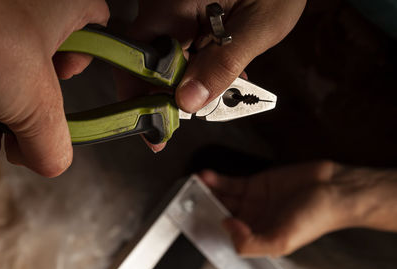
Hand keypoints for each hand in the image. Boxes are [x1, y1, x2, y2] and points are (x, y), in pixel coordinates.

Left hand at [0, 0, 108, 176]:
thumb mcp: (37, 105)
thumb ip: (53, 144)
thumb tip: (51, 162)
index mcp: (68, 6)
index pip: (96, 33)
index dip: (84, 65)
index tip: (67, 89)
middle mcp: (30, 5)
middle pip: (41, 68)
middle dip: (25, 112)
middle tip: (20, 132)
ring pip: (1, 72)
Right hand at [121, 0, 304, 151]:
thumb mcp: (259, 26)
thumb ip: (224, 63)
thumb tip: (189, 101)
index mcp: (173, 6)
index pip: (138, 59)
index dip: (143, 97)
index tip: (156, 129)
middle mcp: (163, 8)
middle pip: (147, 63)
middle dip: (169, 95)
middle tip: (195, 116)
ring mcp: (170, 11)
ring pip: (163, 59)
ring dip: (186, 82)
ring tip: (221, 95)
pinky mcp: (182, 15)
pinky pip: (178, 48)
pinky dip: (196, 67)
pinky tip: (219, 74)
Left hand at [199, 161, 365, 256]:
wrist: (335, 189)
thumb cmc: (315, 218)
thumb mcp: (281, 241)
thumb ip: (250, 242)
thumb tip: (226, 226)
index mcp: (258, 237)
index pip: (227, 237)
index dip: (210, 230)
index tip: (193, 221)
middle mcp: (253, 220)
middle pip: (221, 214)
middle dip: (203, 207)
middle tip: (186, 199)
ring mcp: (253, 200)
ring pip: (223, 197)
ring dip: (207, 192)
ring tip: (191, 185)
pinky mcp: (257, 182)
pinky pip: (231, 183)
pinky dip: (217, 180)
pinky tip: (205, 176)